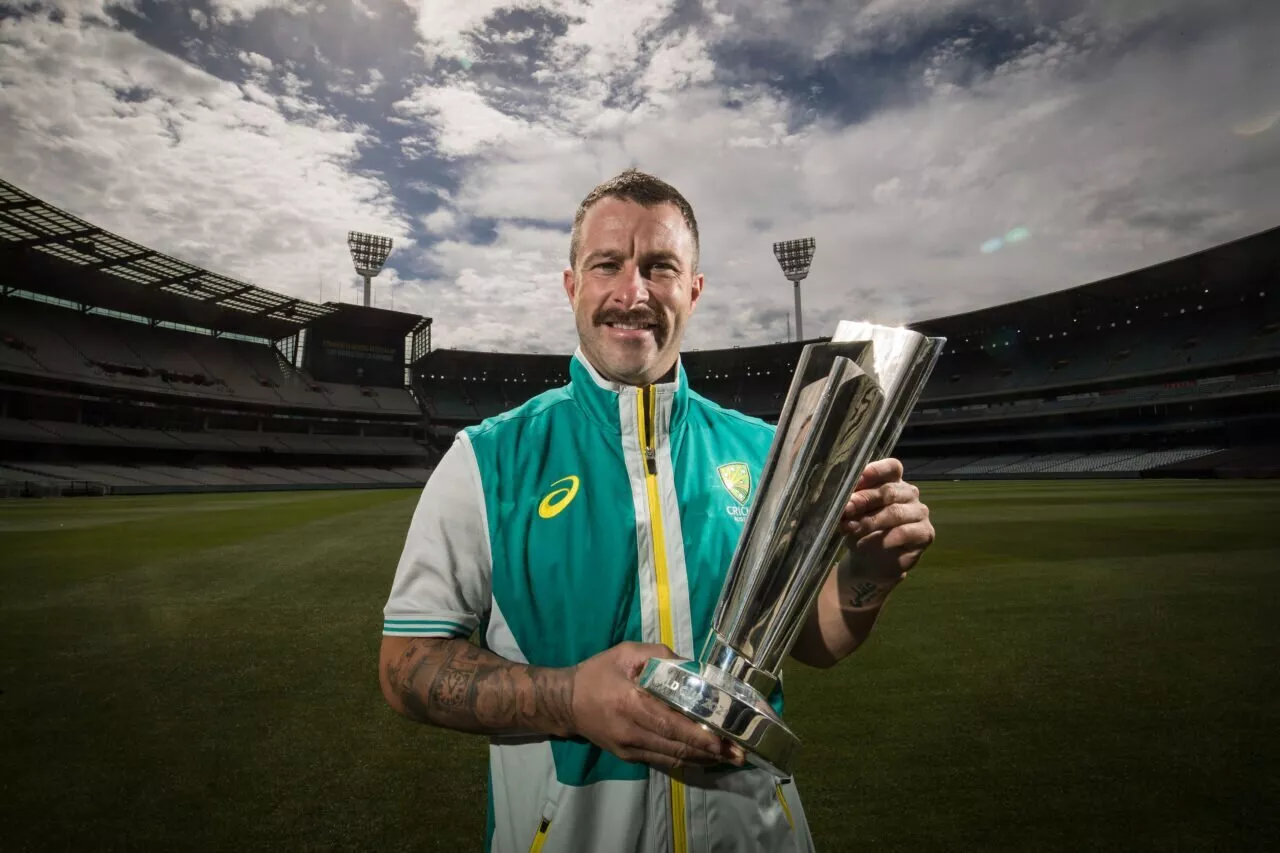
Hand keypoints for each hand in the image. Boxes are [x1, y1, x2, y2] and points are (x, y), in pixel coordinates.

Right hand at [569, 642, 743, 771]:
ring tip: (730, 757)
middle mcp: (631, 731)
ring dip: (704, 759)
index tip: (724, 741)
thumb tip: (692, 667)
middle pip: (677, 747)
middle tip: (740, 753)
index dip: (699, 736)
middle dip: (711, 752)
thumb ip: (659, 657)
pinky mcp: (629, 756)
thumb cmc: (597, 673)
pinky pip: (663, 760)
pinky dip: (687, 760)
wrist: (565, 702)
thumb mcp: (625, 653)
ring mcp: (630, 748)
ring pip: (673, 758)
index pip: (670, 725)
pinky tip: (705, 757)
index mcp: (630, 703)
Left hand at [838, 458, 933, 583]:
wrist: (870, 560)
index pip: (890, 468)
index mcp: (892, 481)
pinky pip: (904, 533)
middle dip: (865, 499)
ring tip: (851, 528)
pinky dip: (883, 538)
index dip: (875, 471)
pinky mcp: (925, 533)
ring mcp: (919, 512)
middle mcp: (908, 493)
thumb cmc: (861, 529)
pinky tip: (867, 543)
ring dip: (871, 521)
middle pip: (889, 491)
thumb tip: (844, 504)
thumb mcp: (852, 515)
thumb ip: (851, 506)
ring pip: (895, 513)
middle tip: (847, 508)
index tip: (857, 479)